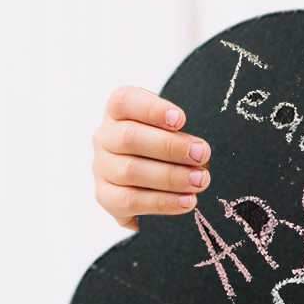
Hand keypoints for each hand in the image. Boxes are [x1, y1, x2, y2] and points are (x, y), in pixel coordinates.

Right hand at [92, 86, 210, 230]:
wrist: (154, 182)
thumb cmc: (168, 147)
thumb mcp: (173, 132)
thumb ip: (180, 134)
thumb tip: (200, 150)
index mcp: (118, 113)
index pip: (124, 101)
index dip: (151, 109)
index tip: (181, 119)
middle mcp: (105, 138)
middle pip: (130, 137)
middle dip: (171, 147)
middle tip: (202, 154)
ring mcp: (102, 168)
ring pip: (131, 170)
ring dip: (171, 176)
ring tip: (200, 180)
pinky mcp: (106, 197)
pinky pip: (130, 201)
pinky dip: (162, 202)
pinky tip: (186, 201)